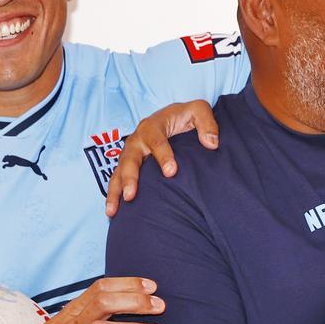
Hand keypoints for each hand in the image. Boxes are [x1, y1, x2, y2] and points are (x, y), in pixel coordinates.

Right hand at [104, 100, 219, 216]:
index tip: (171, 172)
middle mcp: (137, 139)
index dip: (163, 156)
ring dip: (115, 191)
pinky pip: (116, 180)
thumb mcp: (198, 111)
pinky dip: (113, 195)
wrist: (172, 119)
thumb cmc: (185, 117)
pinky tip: (113, 213)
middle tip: (131, 195)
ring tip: (113, 211)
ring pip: (118, 172)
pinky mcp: (127, 165)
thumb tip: (211, 144)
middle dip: (130, 177)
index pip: (156, 140)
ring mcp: (130, 153)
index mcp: (153, 125)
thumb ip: (207, 123)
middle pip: (130, 158)